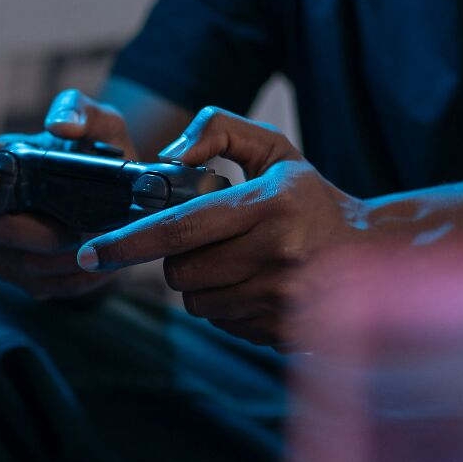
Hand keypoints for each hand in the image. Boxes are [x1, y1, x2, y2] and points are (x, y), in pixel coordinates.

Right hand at [0, 89, 137, 299]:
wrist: (118, 199)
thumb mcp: (102, 124)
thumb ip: (83, 111)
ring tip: (101, 245)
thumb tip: (60, 125)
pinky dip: (78, 279)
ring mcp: (2, 246)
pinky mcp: (24, 276)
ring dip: (66, 259)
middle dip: (44, 233)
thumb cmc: (100, 155)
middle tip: (88, 229)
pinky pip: (44, 285)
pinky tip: (102, 264)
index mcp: (1, 158)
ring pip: (22, 265)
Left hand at [76, 106, 368, 347]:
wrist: (372, 255)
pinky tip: (255, 284)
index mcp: (270, 207)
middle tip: (210, 240)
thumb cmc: (311, 199)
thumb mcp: (275, 149)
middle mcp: (277, 256)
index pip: (182, 228)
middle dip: (176, 258)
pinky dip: (224, 304)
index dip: (128, 242)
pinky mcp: (280, 331)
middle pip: (180, 272)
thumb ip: (220, 130)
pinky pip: (221, 322)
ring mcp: (280, 301)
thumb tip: (170, 156)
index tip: (89, 252)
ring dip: (202, 283)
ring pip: (196, 302)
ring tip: (239, 261)